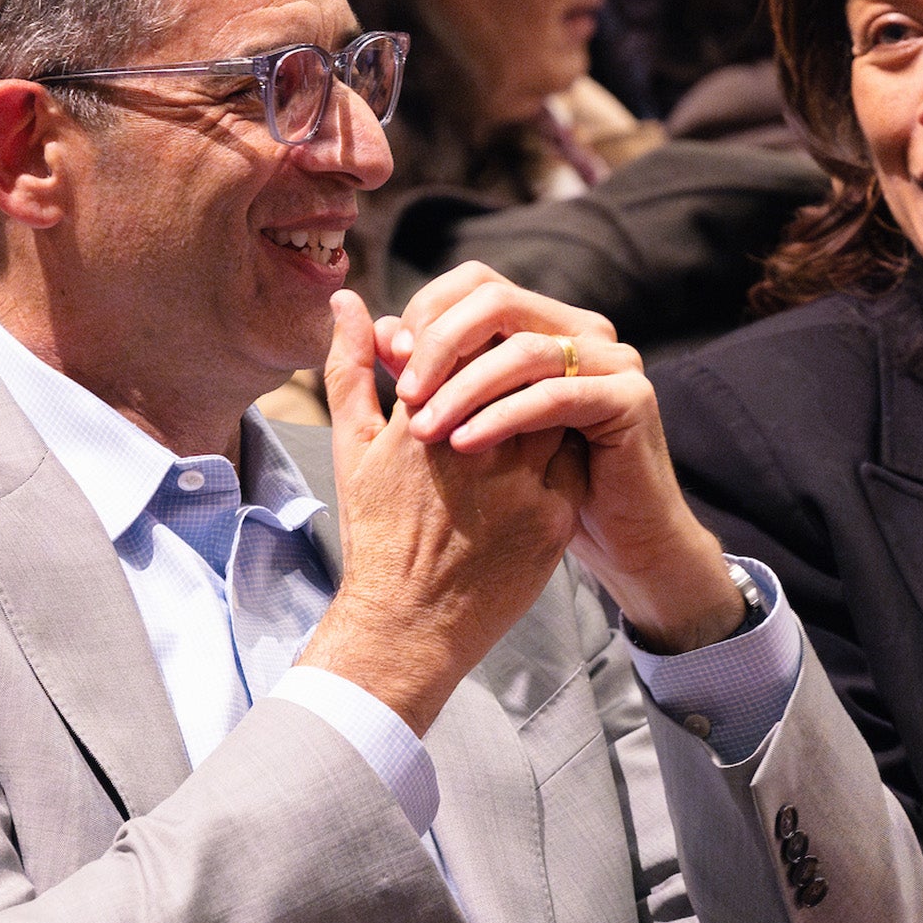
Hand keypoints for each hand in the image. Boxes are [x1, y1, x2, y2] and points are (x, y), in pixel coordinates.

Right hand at [296, 290, 579, 733]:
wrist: (410, 622)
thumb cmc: (376, 533)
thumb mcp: (352, 446)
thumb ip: (352, 366)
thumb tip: (348, 300)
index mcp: (425, 422)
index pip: (467, 343)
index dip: (471, 339)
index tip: (466, 350)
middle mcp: (478, 446)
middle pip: (517, 367)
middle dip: (510, 360)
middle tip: (505, 365)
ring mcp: (523, 482)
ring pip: (552, 404)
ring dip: (542, 393)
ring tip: (528, 400)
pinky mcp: (556, 514)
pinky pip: (574, 454)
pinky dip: (564, 440)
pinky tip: (547, 446)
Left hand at [380, 263, 745, 652]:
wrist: (614, 541)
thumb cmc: (537, 487)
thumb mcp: (473, 423)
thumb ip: (428, 373)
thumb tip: (377, 324)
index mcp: (543, 323)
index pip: (475, 284)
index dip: (427, 314)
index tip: (391, 360)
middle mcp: (580, 328)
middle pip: (496, 301)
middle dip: (440, 344)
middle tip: (405, 395)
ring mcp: (612, 358)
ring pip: (523, 349)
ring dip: (465, 387)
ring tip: (425, 430)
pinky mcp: (631, 397)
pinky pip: (557, 396)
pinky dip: (504, 417)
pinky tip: (466, 445)